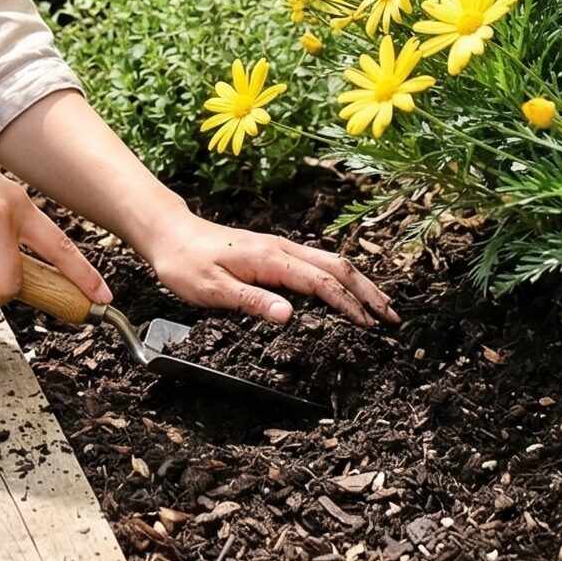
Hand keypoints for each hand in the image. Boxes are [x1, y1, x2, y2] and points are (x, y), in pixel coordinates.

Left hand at [140, 210, 398, 329]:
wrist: (169, 235)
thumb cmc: (185, 263)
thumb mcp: (212, 290)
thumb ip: (251, 301)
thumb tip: (289, 316)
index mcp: (270, 259)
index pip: (320, 283)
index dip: (348, 305)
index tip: (369, 326)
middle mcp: (281, 249)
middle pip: (337, 267)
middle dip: (367, 291)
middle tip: (392, 317)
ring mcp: (279, 249)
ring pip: (330, 263)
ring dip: (357, 284)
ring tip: (379, 306)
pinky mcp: (274, 253)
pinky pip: (316, 264)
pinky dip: (339, 278)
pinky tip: (344, 292)